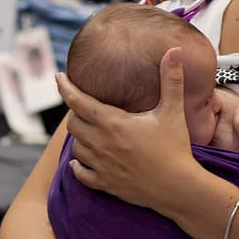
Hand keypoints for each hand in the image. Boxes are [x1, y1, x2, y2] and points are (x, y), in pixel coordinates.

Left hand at [57, 47, 195, 206]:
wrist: (179, 188)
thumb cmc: (176, 148)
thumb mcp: (172, 111)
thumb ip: (171, 79)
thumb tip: (175, 50)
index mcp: (112, 123)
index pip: (77, 101)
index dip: (65, 87)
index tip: (59, 77)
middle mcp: (101, 143)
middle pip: (73, 123)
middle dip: (75, 112)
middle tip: (84, 105)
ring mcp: (100, 165)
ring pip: (76, 147)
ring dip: (79, 137)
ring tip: (89, 130)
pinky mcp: (104, 184)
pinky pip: (80, 173)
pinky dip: (78, 165)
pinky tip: (82, 161)